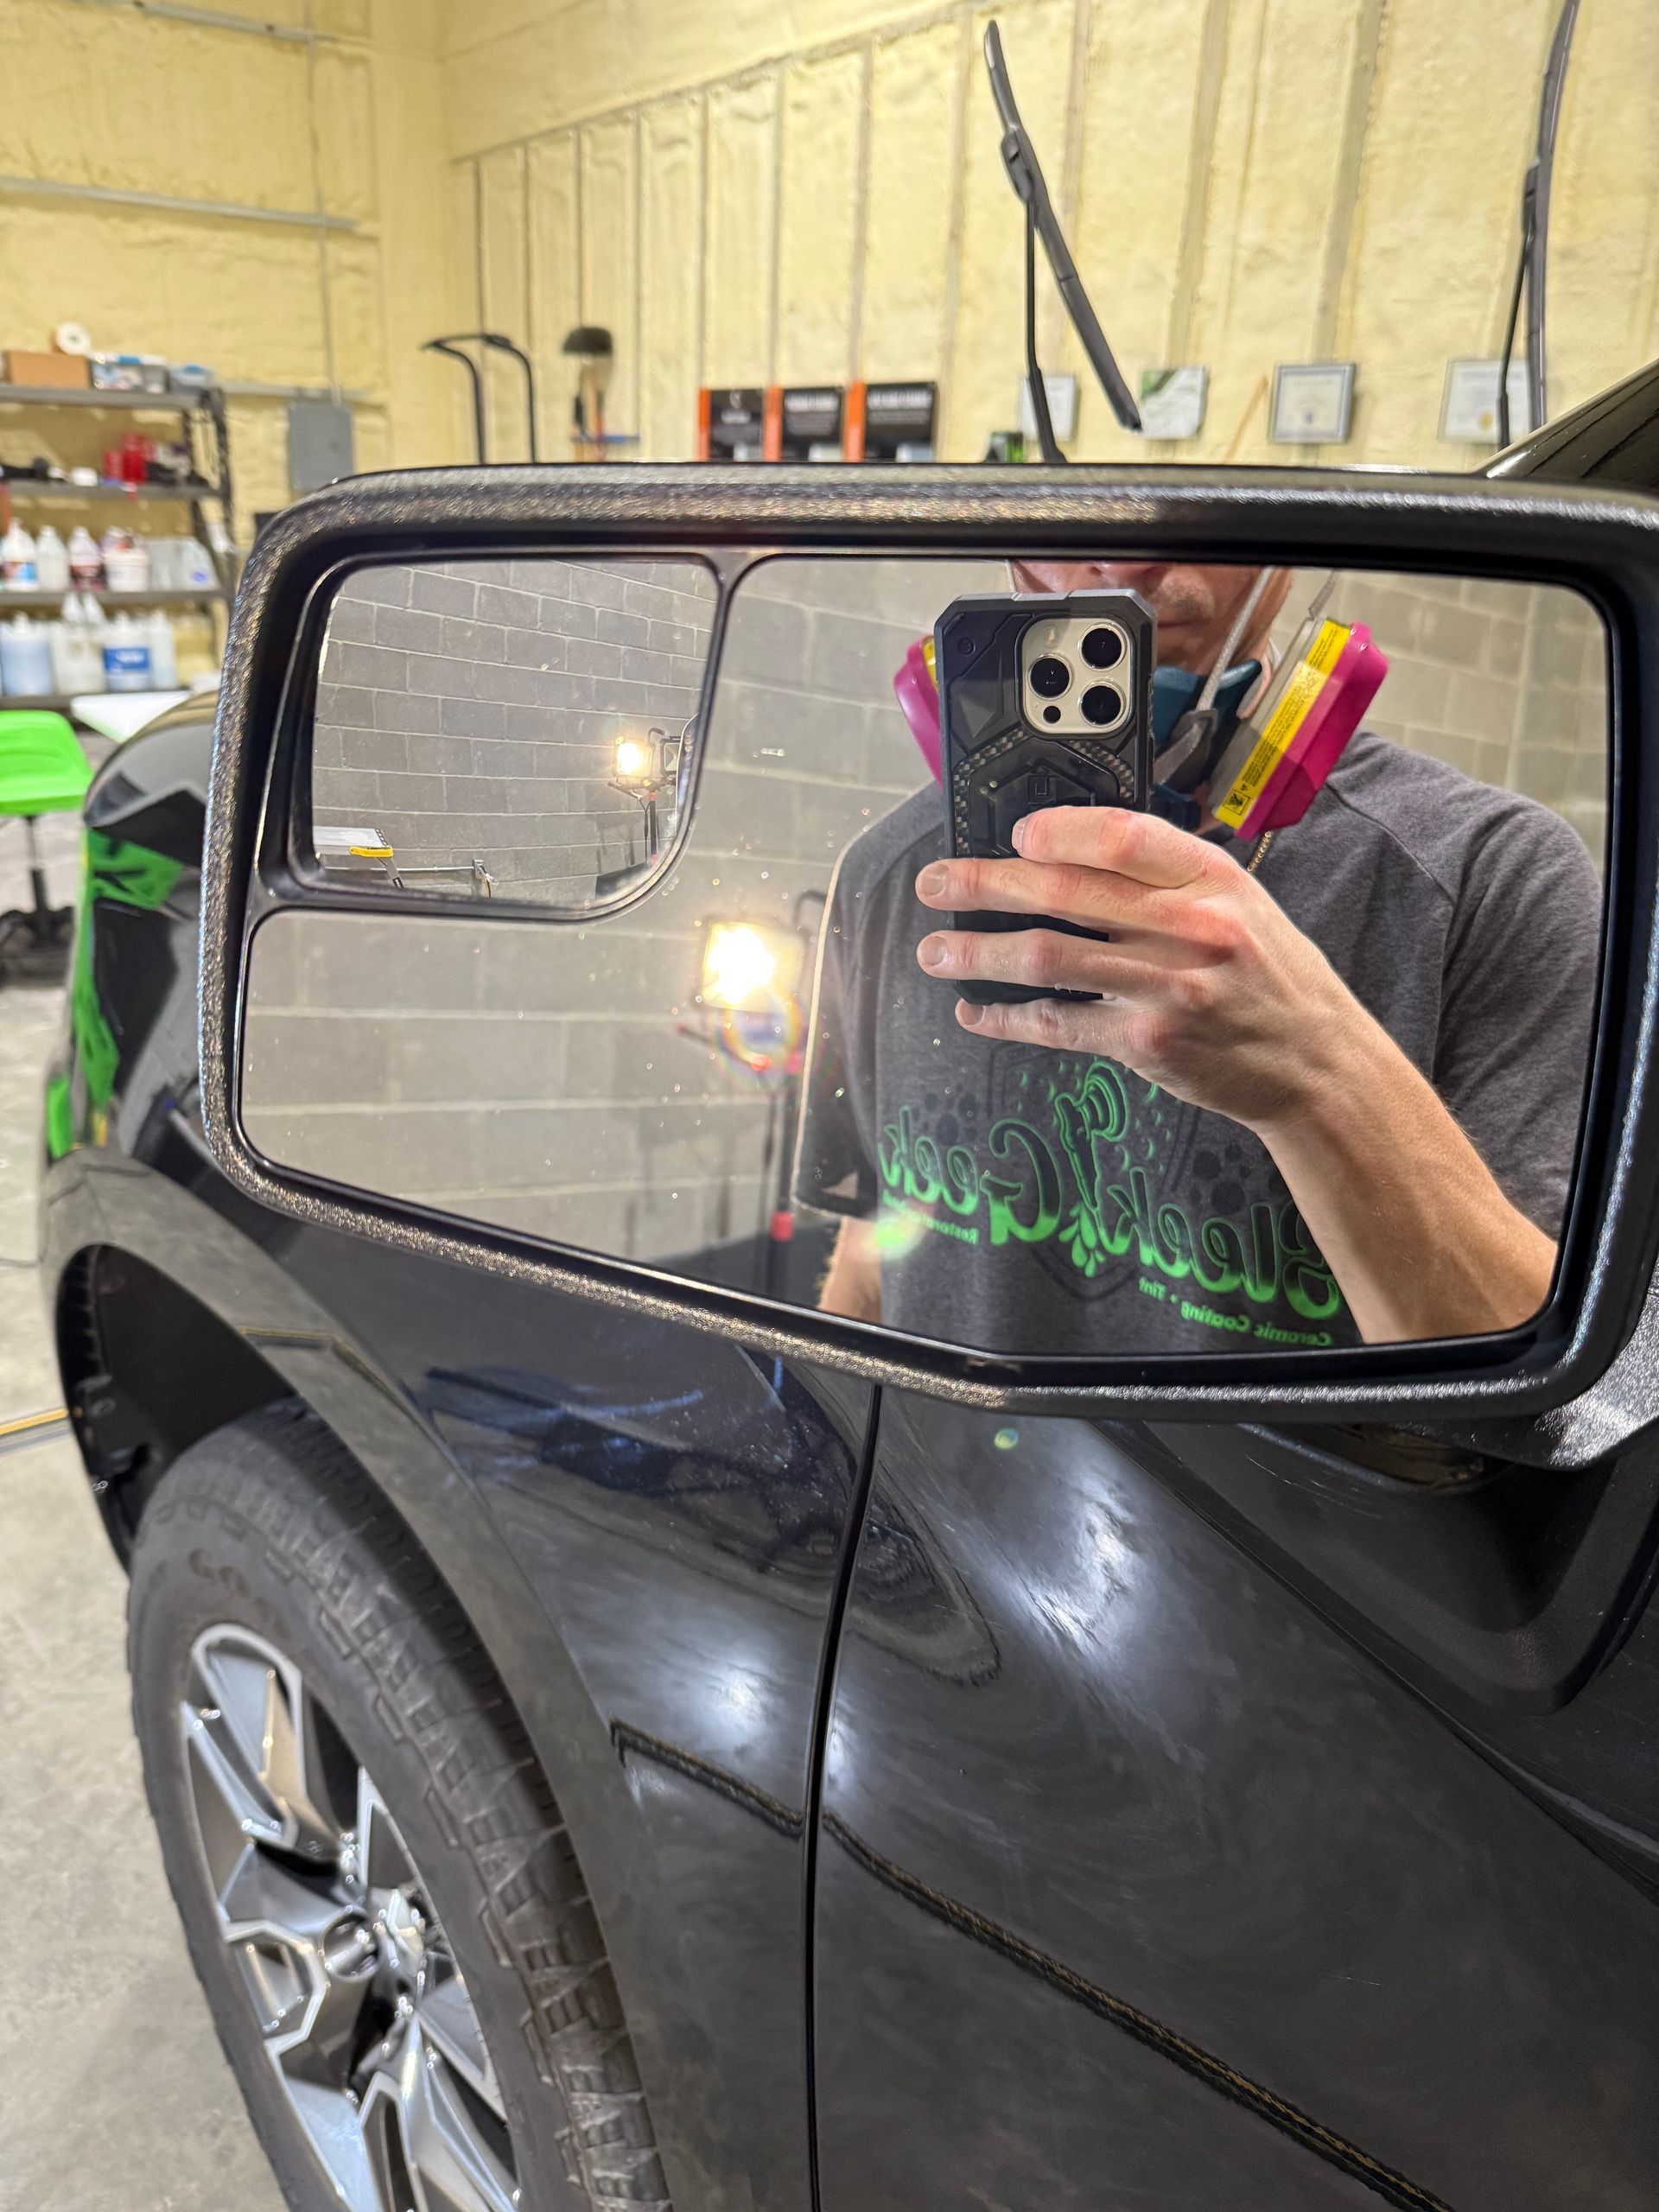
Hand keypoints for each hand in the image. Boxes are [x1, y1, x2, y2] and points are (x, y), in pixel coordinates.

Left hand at [913, 805, 1368, 1134]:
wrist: (1313, 1063)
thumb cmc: (1269, 976)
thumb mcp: (1240, 902)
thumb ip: (1168, 877)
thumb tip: (1069, 852)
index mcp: (1211, 879)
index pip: (1121, 834)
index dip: (1058, 829)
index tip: (1014, 833)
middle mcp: (1190, 927)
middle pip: (1065, 893)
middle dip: (984, 885)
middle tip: (936, 883)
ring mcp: (1166, 987)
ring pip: (1047, 958)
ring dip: (977, 953)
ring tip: (935, 950)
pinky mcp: (1146, 1042)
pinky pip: (1057, 1023)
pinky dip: (1006, 1018)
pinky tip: (975, 1011)